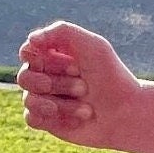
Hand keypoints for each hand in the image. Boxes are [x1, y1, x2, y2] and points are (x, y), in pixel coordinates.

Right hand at [15, 19, 142, 149]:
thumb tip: (31, 40)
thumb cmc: (112, 76)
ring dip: (62, 104)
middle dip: (57, 84)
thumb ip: (61, 31)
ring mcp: (44, 99)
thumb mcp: (92, 45)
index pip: (28, 53)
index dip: (46, 60)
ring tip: (88, 108)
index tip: (74, 65)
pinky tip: (79, 119)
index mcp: (53, 55)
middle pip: (26, 77)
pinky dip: (56, 118)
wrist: (127, 113)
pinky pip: (32, 118)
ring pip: (30, 99)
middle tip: (84, 87)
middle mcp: (46, 75)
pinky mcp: (47, 121)